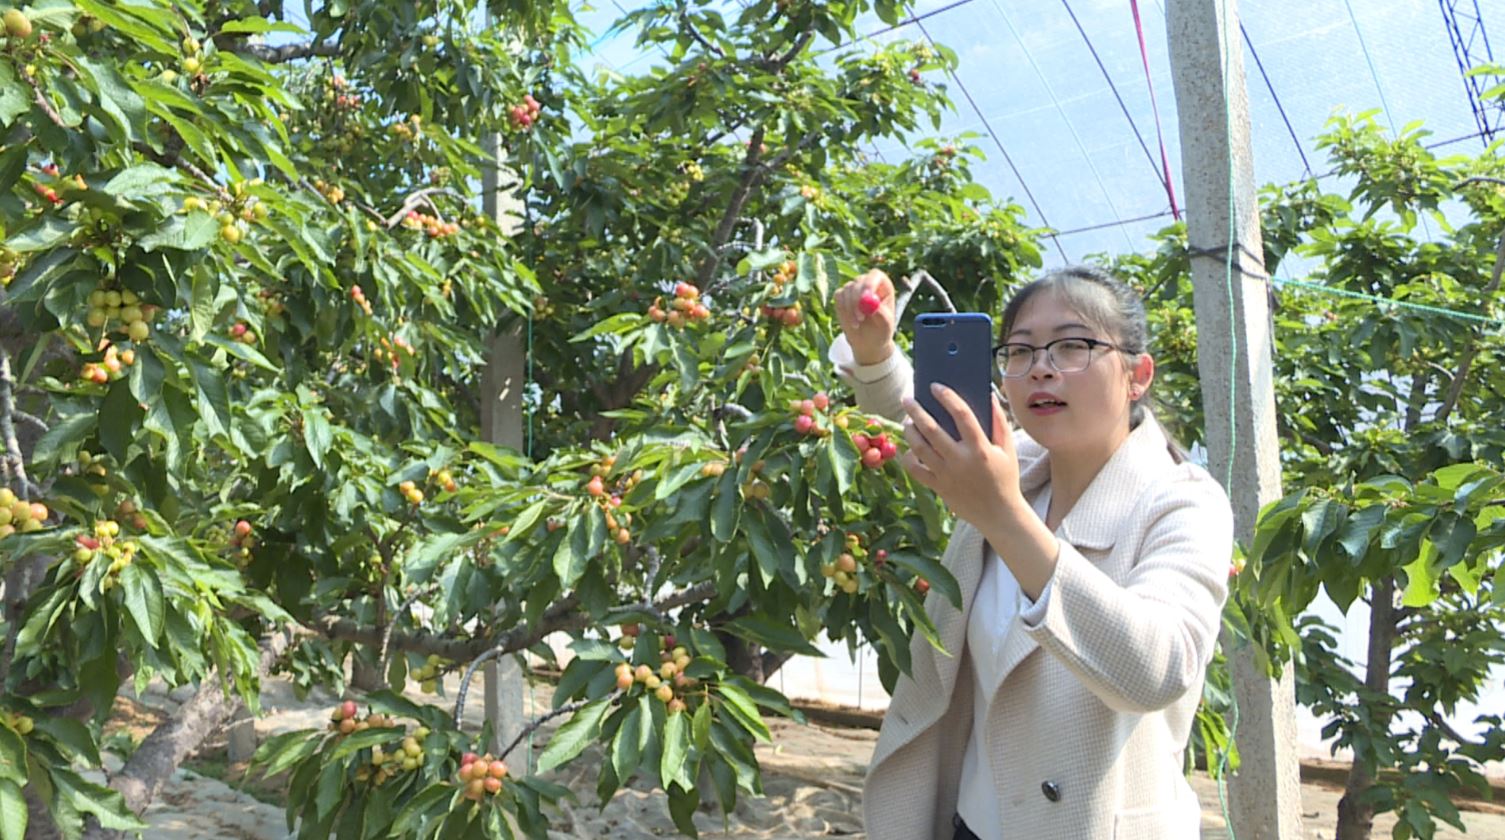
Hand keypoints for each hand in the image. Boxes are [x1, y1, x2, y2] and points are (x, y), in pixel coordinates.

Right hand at [834, 269, 896, 364]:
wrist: (868, 340)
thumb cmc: (881, 331)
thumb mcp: (885, 325)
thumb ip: (881, 313)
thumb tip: (871, 303)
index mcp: (883, 286)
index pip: (875, 275)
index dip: (870, 283)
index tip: (865, 297)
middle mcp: (868, 283)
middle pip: (859, 280)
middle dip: (857, 298)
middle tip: (860, 317)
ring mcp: (854, 287)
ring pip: (848, 290)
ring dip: (851, 309)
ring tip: (858, 324)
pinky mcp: (842, 294)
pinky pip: (838, 296)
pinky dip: (843, 310)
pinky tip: (851, 321)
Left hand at [900, 385, 1026, 530]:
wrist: (1000, 514)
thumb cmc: (1005, 477)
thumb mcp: (1008, 448)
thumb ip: (998, 421)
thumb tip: (987, 395)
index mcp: (981, 449)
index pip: (962, 415)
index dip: (947, 397)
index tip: (935, 386)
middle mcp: (961, 461)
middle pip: (932, 430)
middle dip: (916, 411)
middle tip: (907, 398)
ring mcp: (947, 475)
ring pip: (919, 448)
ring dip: (910, 431)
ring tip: (907, 420)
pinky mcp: (939, 488)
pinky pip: (916, 470)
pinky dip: (908, 457)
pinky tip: (908, 447)